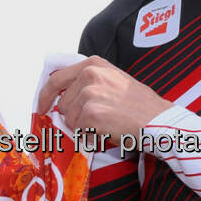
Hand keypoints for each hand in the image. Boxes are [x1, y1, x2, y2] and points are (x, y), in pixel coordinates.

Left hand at [36, 56, 170, 143]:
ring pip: (69, 120)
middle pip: (63, 104)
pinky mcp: (91, 114)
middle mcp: (89, 75)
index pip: (56, 79)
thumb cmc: (140, 105)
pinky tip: (108, 131)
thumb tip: (63, 97)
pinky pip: (79, 131)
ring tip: (107, 123)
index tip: (41, 107)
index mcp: (93, 64)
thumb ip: (89, 82)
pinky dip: (90, 136)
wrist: (159, 120)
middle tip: (98, 120)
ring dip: (84, 128)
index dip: (45, 96)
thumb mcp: (114, 79)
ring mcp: (89, 94)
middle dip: (74, 117)